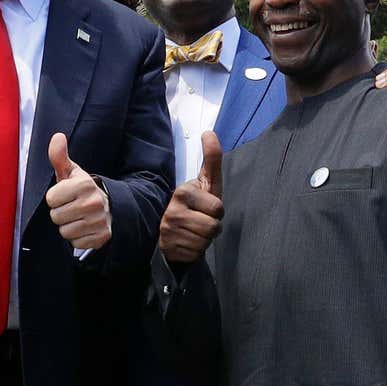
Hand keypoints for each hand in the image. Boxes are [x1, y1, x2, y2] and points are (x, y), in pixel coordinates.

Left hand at [45, 133, 111, 250]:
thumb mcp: (72, 173)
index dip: (55, 198)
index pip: (51, 199)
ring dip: (68, 226)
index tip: (65, 195)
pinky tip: (85, 228)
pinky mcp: (102, 237)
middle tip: (72, 207)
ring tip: (78, 217)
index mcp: (83, 184)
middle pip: (56, 217)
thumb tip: (57, 136)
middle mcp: (93, 202)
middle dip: (61, 213)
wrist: (110, 206)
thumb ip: (60, 157)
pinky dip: (78, 238)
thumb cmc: (83, 189)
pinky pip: (75, 243)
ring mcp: (99, 221)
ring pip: (65, 231)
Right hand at [158, 132, 222, 264]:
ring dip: (204, 239)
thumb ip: (211, 159)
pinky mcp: (169, 249)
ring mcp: (168, 232)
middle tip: (200, 221)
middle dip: (212, 227)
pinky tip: (187, 242)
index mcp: (182, 192)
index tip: (204, 207)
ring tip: (194, 231)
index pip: (218, 209)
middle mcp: (173, 212)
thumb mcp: (206, 182)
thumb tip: (209, 132)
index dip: (216, 211)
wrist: (172, 231)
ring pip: (205, 242)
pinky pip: (196, 254)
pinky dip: (195, 251)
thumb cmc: (196, 205)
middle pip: (214, 227)